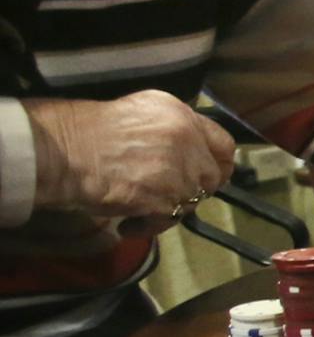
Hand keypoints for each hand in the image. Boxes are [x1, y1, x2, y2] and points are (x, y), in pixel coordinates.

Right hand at [23, 91, 235, 226]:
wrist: (65, 150)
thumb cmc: (93, 128)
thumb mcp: (144, 110)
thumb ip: (176, 128)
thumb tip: (193, 148)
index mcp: (183, 117)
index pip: (224, 145)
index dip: (221, 163)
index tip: (215, 174)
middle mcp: (187, 143)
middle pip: (212, 178)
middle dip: (194, 188)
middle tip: (170, 192)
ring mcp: (176, 172)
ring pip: (190, 202)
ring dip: (169, 207)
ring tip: (143, 205)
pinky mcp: (161, 200)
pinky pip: (167, 220)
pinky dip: (149, 226)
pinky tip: (130, 222)